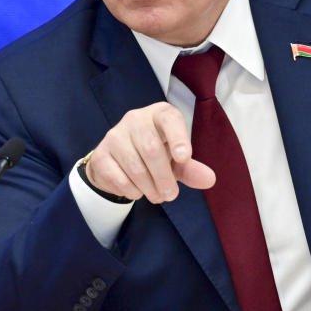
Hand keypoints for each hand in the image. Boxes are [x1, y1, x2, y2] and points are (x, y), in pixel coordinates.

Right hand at [85, 102, 215, 202]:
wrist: (118, 162)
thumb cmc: (155, 155)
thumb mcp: (176, 161)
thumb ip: (191, 168)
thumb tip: (210, 179)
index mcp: (159, 114)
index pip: (169, 119)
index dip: (178, 137)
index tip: (184, 158)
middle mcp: (135, 119)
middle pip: (151, 148)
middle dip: (163, 177)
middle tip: (171, 195)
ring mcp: (115, 135)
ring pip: (135, 166)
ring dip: (149, 188)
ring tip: (157, 197)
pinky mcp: (101, 154)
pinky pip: (119, 178)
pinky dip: (132, 191)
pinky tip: (137, 191)